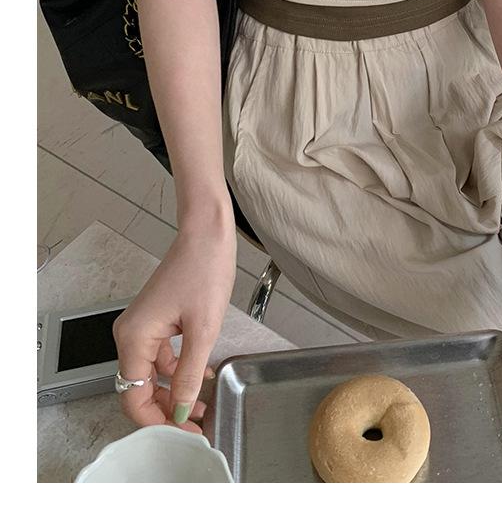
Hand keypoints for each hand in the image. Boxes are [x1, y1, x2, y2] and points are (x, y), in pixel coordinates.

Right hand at [112, 220, 236, 432]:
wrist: (206, 235)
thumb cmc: (203, 270)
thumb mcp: (203, 329)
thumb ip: (189, 374)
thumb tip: (180, 410)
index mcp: (134, 337)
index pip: (133, 396)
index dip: (157, 421)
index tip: (184, 432)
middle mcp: (130, 333)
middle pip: (139, 388)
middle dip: (166, 409)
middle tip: (195, 423)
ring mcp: (141, 326)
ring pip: (150, 374)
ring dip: (173, 391)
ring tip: (201, 404)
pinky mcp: (154, 320)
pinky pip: (159, 357)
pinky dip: (176, 370)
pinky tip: (199, 376)